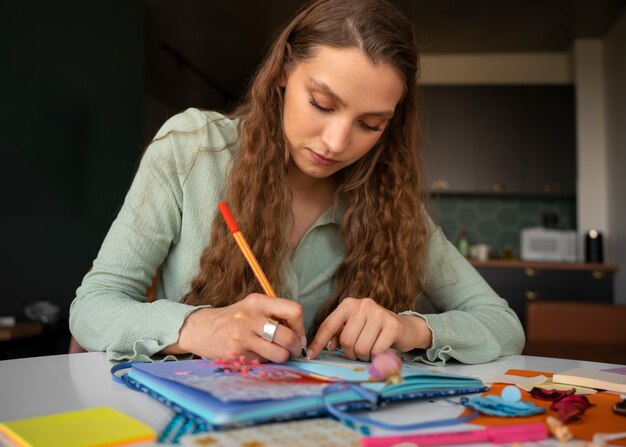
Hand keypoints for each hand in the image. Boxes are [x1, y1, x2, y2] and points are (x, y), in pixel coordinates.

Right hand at [164, 293, 305, 362]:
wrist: (200, 329)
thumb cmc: (233, 319)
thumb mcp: (252, 307)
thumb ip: (275, 315)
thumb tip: (301, 336)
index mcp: (258, 302)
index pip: (294, 311)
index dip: (300, 326)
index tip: (298, 335)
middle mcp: (251, 317)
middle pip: (288, 337)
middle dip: (295, 347)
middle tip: (293, 350)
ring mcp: (242, 337)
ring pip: (278, 354)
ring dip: (281, 357)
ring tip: (275, 353)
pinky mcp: (236, 354)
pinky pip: (262, 362)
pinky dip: (264, 362)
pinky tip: (256, 355)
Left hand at [306, 297, 431, 360]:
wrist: (405, 328)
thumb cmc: (374, 330)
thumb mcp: (354, 328)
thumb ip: (338, 334)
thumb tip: (326, 346)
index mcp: (348, 304)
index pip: (328, 325)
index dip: (318, 343)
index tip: (309, 356)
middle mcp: (363, 305)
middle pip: (346, 340)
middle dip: (351, 353)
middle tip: (358, 353)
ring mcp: (379, 313)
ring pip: (361, 347)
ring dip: (364, 356)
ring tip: (370, 350)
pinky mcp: (392, 325)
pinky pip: (376, 350)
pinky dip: (376, 357)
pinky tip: (381, 351)